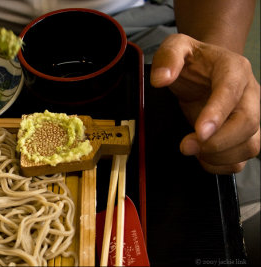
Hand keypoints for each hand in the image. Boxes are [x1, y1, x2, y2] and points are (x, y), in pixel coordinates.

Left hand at [151, 34, 259, 173]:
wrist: (207, 68)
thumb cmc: (194, 60)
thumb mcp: (176, 47)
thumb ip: (168, 57)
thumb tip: (161, 79)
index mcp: (233, 69)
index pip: (231, 92)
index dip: (217, 114)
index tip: (199, 132)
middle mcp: (248, 93)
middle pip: (248, 123)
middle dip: (217, 142)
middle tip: (186, 146)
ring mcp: (249, 115)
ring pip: (250, 145)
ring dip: (219, 155)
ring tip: (192, 149)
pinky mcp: (244, 134)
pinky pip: (242, 158)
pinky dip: (222, 164)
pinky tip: (202, 157)